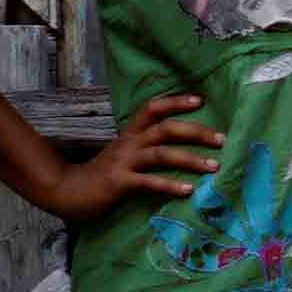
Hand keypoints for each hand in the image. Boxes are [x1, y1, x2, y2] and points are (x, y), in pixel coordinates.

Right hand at [46, 90, 220, 217]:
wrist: (69, 192)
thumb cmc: (104, 174)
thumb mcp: (125, 155)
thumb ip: (147, 148)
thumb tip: (182, 147)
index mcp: (130, 134)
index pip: (152, 108)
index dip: (175, 102)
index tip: (200, 100)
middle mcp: (129, 143)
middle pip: (165, 128)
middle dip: (195, 131)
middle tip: (222, 139)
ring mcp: (124, 162)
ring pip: (161, 153)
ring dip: (190, 159)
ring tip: (214, 166)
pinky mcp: (119, 183)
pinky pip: (148, 182)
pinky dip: (170, 185)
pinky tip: (188, 190)